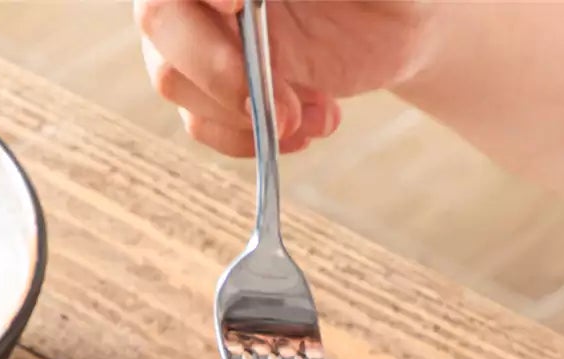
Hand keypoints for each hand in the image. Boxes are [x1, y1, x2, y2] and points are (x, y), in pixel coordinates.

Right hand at [135, 0, 426, 156]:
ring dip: (240, 113)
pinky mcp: (221, 84)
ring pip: (173, 78)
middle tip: (275, 102)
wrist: (402, 24)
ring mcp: (206, 34)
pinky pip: (202, 121)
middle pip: (161, 20)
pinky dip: (249, 139)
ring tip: (311, 116)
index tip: (241, 5)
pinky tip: (306, 130)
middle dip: (217, 68)